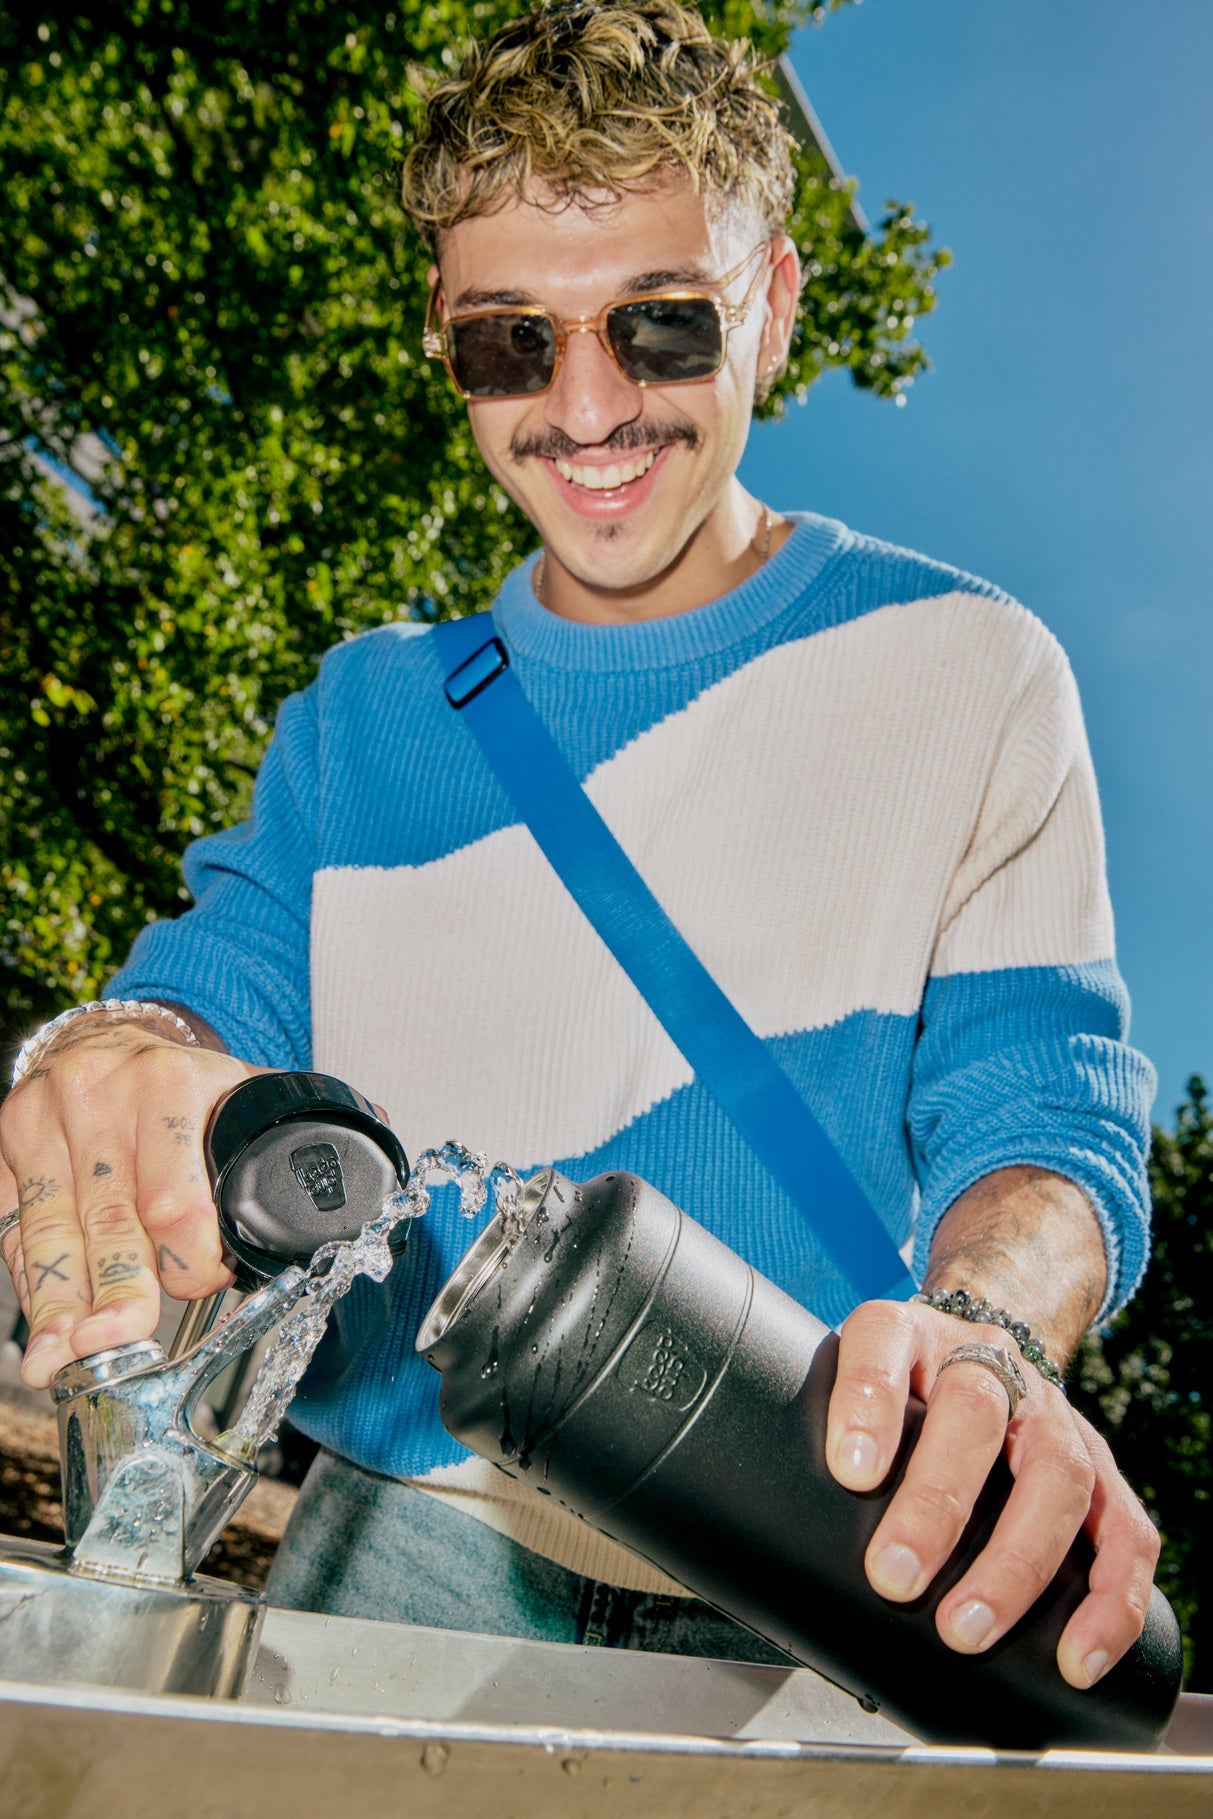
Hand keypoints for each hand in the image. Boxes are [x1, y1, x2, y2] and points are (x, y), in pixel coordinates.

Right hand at [0, 1020, 272, 1386]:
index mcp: (170, 1085)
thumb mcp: (240, 1089)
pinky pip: (16, 1226)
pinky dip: (31, 1284)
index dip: (189, 1256)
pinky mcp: (10, 1144)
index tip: (205, 1282)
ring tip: (64, 1360)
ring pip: (52, 1231)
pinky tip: (42, 1328)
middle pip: (109, 1221)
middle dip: (116, 1293)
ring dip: (61, 1307)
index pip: (173, 1195)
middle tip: (120, 1344)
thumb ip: (290, 1140)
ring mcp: (45, 1121)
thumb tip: (368, 1190)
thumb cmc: (183, 1084)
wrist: (105, 1040)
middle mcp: (99, 1098)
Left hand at [825, 1298, 1160, 1688]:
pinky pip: (1124, 1529)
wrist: (980, 1337)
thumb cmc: (899, 1385)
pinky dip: (1109, 1597)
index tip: (849, 1470)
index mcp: (909, 1333)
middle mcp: (986, 1360)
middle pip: (975, 1413)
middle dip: (936, 1503)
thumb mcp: (851, 1378)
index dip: (869, 1403)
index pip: (884, 1346)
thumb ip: (816, 1434)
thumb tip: (749, 1548)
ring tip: (967, 1629)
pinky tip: (1078, 1652)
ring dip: (1015, 1561)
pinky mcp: (1100, 1465)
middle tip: (892, 1577)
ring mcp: (1051, 1412)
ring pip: (1056, 1473)